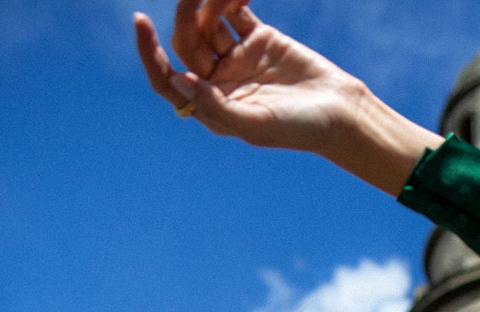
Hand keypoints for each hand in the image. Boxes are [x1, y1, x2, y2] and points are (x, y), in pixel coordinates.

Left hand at [134, 4, 359, 156]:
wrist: (339, 114)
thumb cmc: (297, 130)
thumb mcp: (254, 125)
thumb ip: (216, 106)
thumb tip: (181, 81)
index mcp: (210, 106)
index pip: (167, 78)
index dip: (149, 53)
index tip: (140, 23)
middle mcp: (219, 81)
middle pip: (186, 42)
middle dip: (185, 16)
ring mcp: (238, 57)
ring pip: (208, 22)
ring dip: (208, 2)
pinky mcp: (259, 38)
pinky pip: (236, 10)